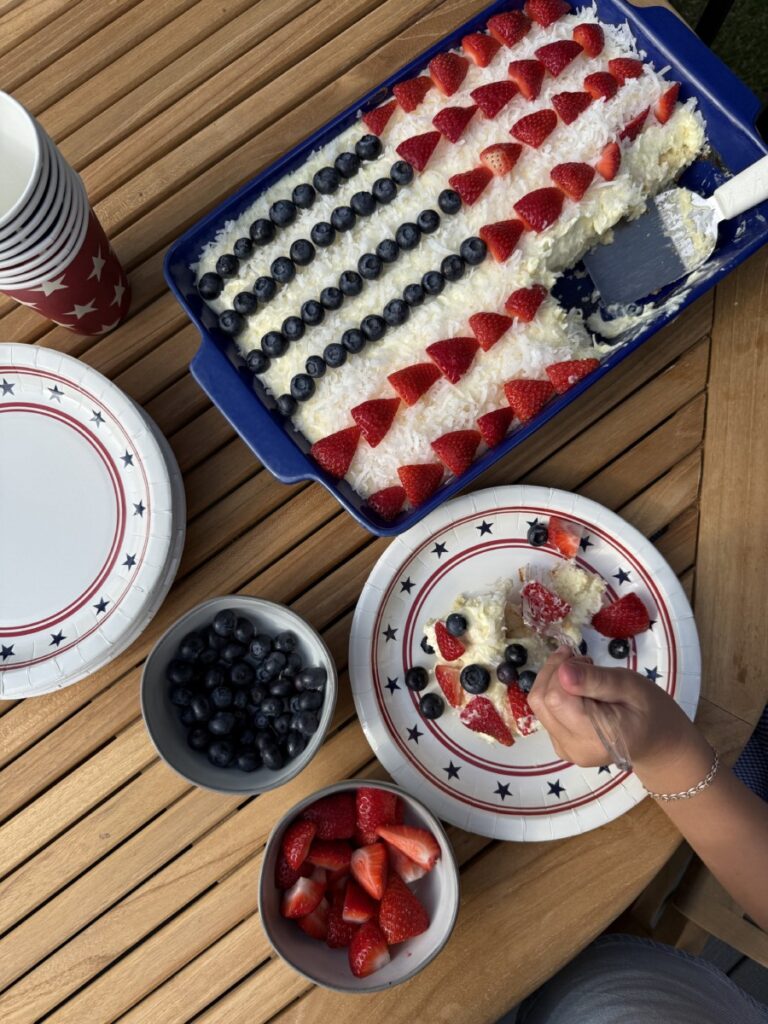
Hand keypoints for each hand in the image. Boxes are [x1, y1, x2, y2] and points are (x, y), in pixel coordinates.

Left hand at [528, 648, 711, 789]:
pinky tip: (580, 693)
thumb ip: (596, 680)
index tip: (583, 658)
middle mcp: (574, 747)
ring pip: (539, 706)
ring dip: (554, 682)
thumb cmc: (651, 710)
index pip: (554, 697)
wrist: (658, 742)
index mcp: (595, 735)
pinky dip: (557, 696)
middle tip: (584, 663)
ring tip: (585, 676)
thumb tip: (562, 671)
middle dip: (555, 673)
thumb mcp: (630, 686)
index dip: (561, 670)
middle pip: (541, 700)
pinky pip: (547, 714)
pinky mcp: (561, 746)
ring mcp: (565, 750)